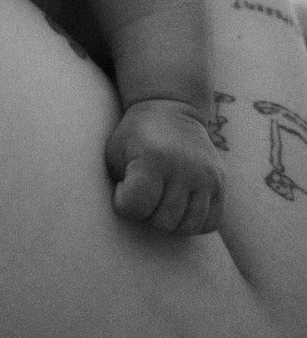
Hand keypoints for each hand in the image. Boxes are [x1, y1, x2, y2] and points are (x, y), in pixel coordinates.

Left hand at [104, 98, 225, 233]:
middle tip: (144, 194)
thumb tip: (133, 214)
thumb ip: (119, 185)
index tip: (123, 186)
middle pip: (163, 222)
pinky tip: (181, 207)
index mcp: (153, 159)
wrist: (171, 110)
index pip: (136, 207)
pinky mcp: (220, 183)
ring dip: (171, 223)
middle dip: (147, 216)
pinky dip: (193, 224)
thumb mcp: (116, 151)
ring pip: (188, 227)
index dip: (123, 203)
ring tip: (161, 202)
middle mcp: (184, 168)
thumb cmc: (136, 136)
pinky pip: (210, 223)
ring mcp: (206, 176)